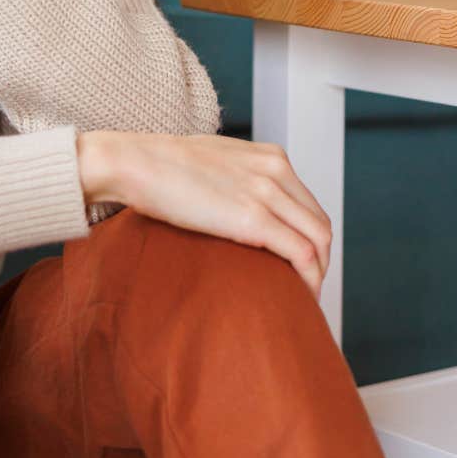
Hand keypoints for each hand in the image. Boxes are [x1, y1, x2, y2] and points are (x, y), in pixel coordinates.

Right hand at [77, 131, 331, 298]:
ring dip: (317, 274)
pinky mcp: (253, 219)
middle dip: (320, 261)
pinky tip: (298, 298)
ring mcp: (267, 193)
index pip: (308, 205)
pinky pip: (301, 253)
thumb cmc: (161, 167)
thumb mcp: (215, 163)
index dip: (310, 239)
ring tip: (302, 300)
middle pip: (319, 224)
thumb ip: (236, 180)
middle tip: (305, 289)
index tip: (300, 266)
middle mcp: (277, 171)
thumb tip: (233, 208)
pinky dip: (307, 279)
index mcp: (271, 157)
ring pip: (318, 240)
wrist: (136, 162)